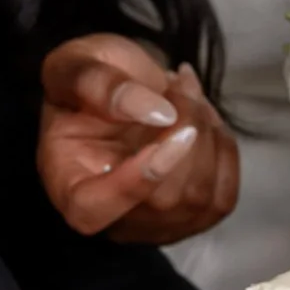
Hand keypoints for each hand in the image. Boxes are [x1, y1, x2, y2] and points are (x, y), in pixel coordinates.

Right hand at [38, 34, 238, 245]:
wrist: (117, 86)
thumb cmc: (85, 78)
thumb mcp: (74, 64)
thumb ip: (99, 85)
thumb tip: (157, 113)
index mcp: (66, 186)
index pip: (94, 210)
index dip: (136, 178)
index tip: (166, 121)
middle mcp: (108, 218)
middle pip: (162, 201)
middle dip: (185, 131)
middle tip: (179, 83)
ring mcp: (153, 224)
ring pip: (199, 199)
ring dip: (207, 133)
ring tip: (188, 92)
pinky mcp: (190, 217)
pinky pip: (222, 196)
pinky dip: (223, 148)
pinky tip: (205, 118)